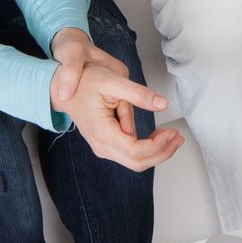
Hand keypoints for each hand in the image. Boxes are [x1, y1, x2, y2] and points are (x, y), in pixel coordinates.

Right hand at [50, 29, 182, 170]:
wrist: (64, 88)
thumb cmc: (85, 82)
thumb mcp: (113, 81)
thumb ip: (138, 94)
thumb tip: (161, 104)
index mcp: (102, 132)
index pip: (135, 150)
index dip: (158, 145)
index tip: (172, 132)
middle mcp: (102, 145)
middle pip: (138, 162)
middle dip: (162, 152)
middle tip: (177, 136)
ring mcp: (103, 148)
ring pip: (135, 162)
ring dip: (158, 153)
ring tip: (173, 136)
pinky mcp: (107, 145)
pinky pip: (131, 155)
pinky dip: (148, 150)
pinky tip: (160, 137)